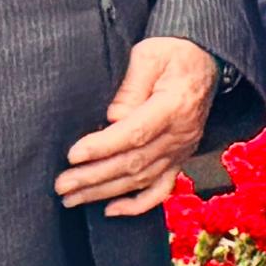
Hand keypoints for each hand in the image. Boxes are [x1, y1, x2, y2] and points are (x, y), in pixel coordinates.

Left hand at [58, 34, 219, 213]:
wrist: (204, 61)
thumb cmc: (171, 54)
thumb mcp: (149, 55)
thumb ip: (130, 85)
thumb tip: (111, 118)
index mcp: (173, 107)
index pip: (135, 133)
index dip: (102, 147)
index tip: (73, 155)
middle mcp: (180, 135)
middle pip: (134, 163)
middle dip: (94, 177)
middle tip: (61, 185)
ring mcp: (181, 150)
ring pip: (142, 180)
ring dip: (105, 192)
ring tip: (72, 198)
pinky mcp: (179, 158)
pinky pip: (162, 189)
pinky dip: (138, 205)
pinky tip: (111, 211)